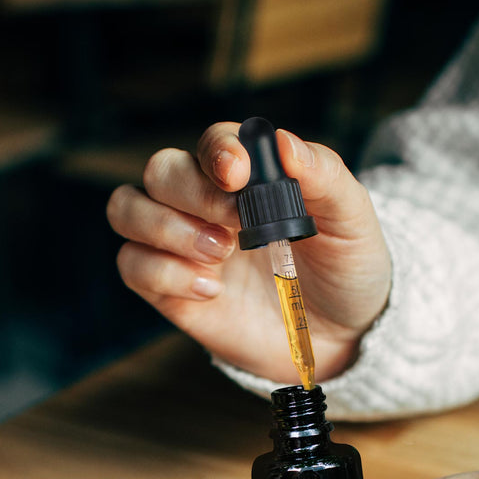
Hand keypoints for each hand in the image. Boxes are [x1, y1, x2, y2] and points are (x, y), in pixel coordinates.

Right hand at [106, 122, 391, 383]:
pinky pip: (131, 265)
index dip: (217, 151)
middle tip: (235, 228)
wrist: (339, 337)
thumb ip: (324, 176)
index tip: (238, 176)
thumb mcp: (351, 221)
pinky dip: (164, 273)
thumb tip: (282, 142)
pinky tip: (210, 290)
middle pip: (160, 169)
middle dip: (191, 194)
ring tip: (220, 256)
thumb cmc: (345, 269)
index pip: (213, 141)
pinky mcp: (167, 288)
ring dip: (165, 228)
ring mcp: (181, 244)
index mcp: (248, 175)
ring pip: (126, 209)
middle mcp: (205, 202)